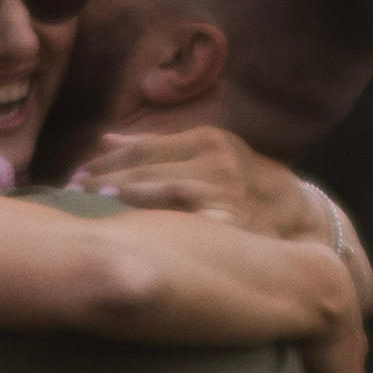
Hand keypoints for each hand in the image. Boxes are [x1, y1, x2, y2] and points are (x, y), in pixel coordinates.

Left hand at [75, 128, 320, 237]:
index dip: (106, 162)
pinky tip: (140, 233)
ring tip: (96, 204)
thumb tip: (103, 139)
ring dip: (129, 197)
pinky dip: (165, 226)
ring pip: (168, 191)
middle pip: (150, 169)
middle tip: (72, 193)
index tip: (75, 175)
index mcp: (205, 139)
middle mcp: (217, 161)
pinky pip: (194, 224)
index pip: (144, 149)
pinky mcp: (236, 223)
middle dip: (107, 180)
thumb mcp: (205, 151)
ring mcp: (228, 191)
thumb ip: (153, 146)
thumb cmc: (241, 181)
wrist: (300, 213)